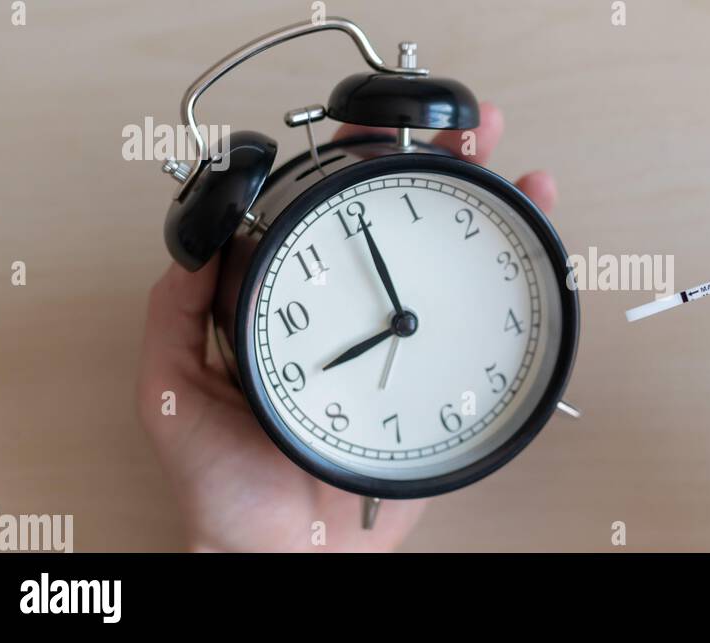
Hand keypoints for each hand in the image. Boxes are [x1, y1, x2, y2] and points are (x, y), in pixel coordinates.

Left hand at [137, 103, 557, 551]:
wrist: (290, 557)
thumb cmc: (228, 489)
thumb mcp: (173, 394)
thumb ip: (175, 319)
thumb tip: (193, 245)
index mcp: (291, 306)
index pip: (328, 209)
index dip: (360, 158)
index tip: (387, 125)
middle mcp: (354, 316)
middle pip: (404, 222)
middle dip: (443, 166)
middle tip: (472, 133)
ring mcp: (403, 347)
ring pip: (453, 263)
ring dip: (492, 210)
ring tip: (516, 172)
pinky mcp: (443, 384)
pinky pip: (485, 327)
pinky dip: (521, 284)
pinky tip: (537, 246)